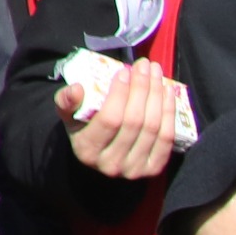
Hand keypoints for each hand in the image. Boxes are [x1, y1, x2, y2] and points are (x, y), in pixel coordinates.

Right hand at [57, 57, 177, 179]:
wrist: (103, 154)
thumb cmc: (85, 128)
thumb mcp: (69, 115)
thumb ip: (66, 101)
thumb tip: (77, 88)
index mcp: (87, 150)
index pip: (110, 119)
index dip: (120, 94)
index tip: (125, 71)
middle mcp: (112, 164)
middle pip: (134, 121)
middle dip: (142, 89)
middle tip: (144, 65)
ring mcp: (136, 169)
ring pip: (153, 127)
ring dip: (157, 96)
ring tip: (156, 73)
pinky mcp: (154, 168)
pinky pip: (167, 137)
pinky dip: (169, 112)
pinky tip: (168, 91)